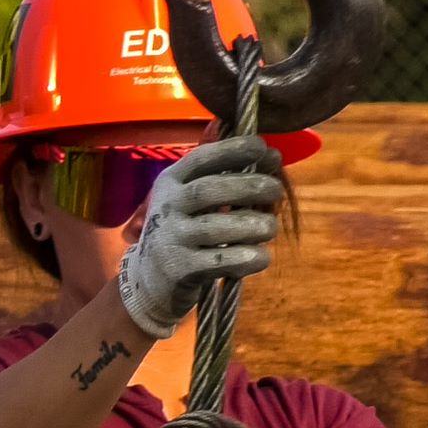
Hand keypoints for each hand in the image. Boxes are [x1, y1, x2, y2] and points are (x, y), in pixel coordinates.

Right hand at [116, 135, 284, 338]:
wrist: (151, 280)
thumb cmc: (186, 232)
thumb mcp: (194, 201)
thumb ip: (228, 180)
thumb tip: (274, 157)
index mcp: (170, 182)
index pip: (201, 158)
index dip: (232, 149)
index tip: (262, 146)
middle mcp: (166, 206)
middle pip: (208, 191)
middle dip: (247, 186)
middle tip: (276, 189)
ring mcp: (170, 238)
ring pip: (214, 227)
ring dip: (251, 225)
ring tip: (271, 227)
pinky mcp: (179, 269)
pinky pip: (219, 260)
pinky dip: (246, 258)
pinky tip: (262, 256)